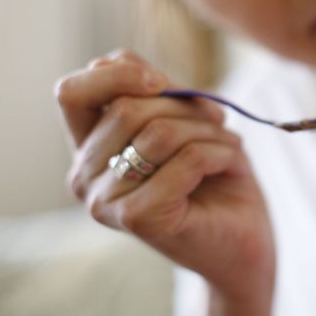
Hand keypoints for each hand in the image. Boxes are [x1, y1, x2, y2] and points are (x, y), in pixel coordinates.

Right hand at [55, 51, 274, 315]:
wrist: (243, 242)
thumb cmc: (215, 178)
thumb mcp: (183, 121)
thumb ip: (154, 94)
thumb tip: (142, 72)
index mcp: (88, 149)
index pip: (71, 93)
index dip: (116, 74)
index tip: (161, 80)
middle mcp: (84, 177)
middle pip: (127, 108)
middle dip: (186, 106)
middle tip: (218, 121)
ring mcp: (106, 202)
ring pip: (160, 132)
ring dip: (209, 131)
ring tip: (229, 146)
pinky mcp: (139, 219)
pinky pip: (187, 159)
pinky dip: (222, 153)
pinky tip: (232, 166)